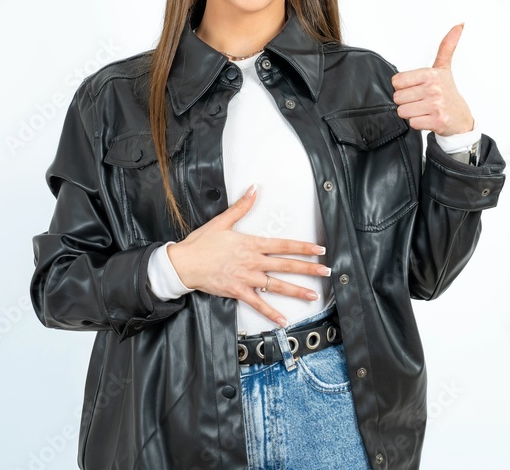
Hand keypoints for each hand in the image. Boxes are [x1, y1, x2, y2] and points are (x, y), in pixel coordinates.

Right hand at [167, 184, 329, 326]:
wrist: (184, 263)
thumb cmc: (201, 243)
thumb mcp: (222, 221)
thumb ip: (241, 206)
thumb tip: (254, 189)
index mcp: (251, 243)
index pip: (283, 245)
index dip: (303, 247)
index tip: (319, 250)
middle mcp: (252, 261)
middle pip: (285, 265)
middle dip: (308, 268)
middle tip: (326, 271)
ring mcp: (246, 278)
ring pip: (276, 285)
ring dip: (296, 291)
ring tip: (313, 295)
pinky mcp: (238, 292)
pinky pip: (258, 304)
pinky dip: (271, 312)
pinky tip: (283, 320)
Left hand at [391, 22, 474, 136]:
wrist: (461, 118)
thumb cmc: (449, 93)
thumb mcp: (444, 68)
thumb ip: (447, 46)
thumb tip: (459, 25)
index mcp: (430, 74)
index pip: (396, 82)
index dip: (403, 88)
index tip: (416, 89)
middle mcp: (433, 88)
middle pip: (398, 98)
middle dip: (407, 102)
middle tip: (420, 101)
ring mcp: (435, 105)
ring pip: (403, 111)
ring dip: (411, 113)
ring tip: (424, 110)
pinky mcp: (437, 121)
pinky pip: (412, 123)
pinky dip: (418, 123)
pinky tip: (427, 118)